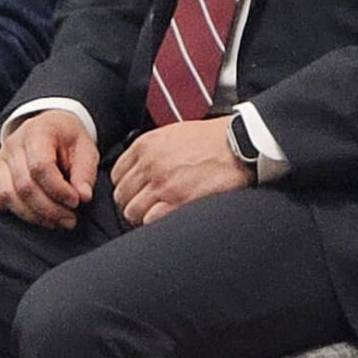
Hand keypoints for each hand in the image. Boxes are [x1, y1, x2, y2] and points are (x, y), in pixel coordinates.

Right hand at [0, 110, 98, 230]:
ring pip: (6, 195)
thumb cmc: (67, 140)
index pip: (41, 167)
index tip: (76, 202)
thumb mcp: (86, 149)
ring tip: (55, 221)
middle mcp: (12, 145)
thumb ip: (85, 172)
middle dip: (49, 209)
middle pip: (24, 186)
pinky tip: (27, 214)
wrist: (49, 128)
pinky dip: (3, 209)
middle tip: (70, 219)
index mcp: (37, 132)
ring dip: (32, 215)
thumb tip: (83, 196)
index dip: (58, 190)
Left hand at [111, 118, 249, 226]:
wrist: (239, 143)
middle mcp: (149, 164)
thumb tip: (139, 168)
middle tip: (147, 208)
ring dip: (142, 216)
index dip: (127, 188)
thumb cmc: (211, 138)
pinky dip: (155, 223)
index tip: (137, 193)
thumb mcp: (172, 134)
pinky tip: (166, 219)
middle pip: (122, 196)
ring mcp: (163, 184)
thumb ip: (151, 150)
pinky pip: (150, 221)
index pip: (117, 176)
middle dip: (132, 204)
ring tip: (156, 216)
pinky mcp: (179, 201)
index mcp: (145, 146)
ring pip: (132, 211)